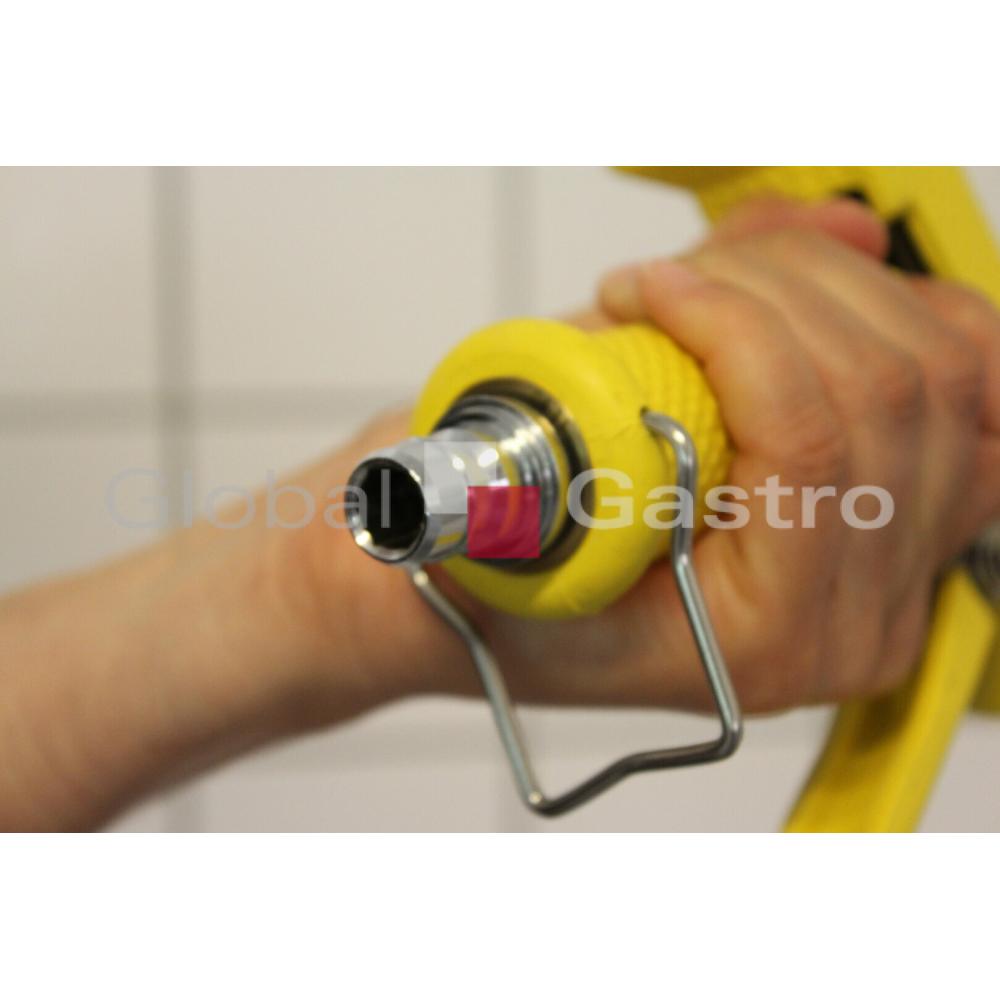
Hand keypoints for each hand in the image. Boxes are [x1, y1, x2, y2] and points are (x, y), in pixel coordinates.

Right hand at [308, 196, 999, 715]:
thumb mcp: (524, 476)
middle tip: (667, 286)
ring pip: (950, 374)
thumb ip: (630, 354)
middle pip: (897, 394)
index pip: (811, 441)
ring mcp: (891, 574)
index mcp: (765, 638)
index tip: (635, 287)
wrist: (475, 600)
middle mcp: (852, 621)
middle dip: (777, 290)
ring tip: (721, 288)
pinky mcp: (903, 523)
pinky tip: (832, 291)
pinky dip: (913, 312)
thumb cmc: (484, 565)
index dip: (729, 323)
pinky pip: (978, 397)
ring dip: (830, 289)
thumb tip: (675, 289)